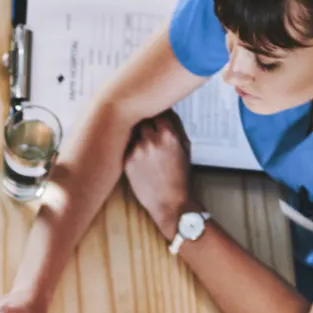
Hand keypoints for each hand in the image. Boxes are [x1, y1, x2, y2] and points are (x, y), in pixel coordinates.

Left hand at [122, 111, 194, 240]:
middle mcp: (152, 139)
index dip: (156, 112)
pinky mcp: (128, 161)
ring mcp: (138, 150)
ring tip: (146, 150)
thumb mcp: (185, 148)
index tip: (155, 114)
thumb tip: (166, 112)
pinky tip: (141, 161)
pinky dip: (132, 150)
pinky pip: (127, 147)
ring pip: (133, 132)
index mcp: (169, 134)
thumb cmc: (179, 176)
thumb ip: (175, 128)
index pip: (158, 110)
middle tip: (147, 129)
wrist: (170, 202)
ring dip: (137, 136)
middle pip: (142, 118)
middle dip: (145, 122)